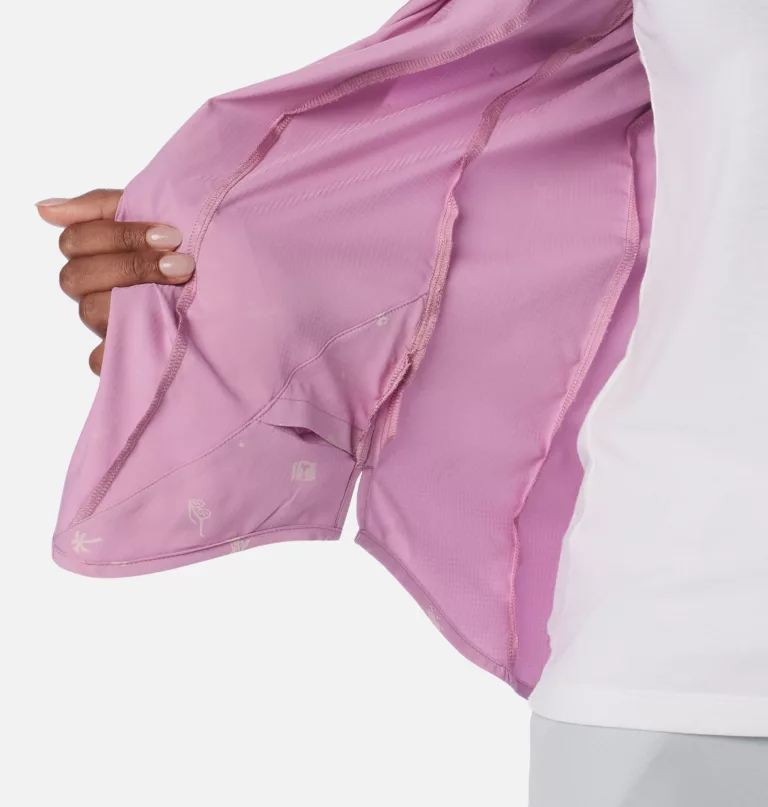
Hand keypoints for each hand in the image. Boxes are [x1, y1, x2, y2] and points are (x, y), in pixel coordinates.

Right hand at [37, 189, 194, 374]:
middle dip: (132, 266)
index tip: (172, 236)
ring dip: (134, 299)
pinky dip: (119, 352)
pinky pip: (101, 360)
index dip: (122, 235)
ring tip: (181, 289)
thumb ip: (103, 206)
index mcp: (92, 252)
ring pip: (91, 311)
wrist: (232, 287)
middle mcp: (92, 288)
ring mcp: (104, 321)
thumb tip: (45, 207)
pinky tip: (149, 340)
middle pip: (77, 276)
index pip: (77, 240)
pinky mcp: (120, 353)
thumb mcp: (154, 214)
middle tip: (182, 264)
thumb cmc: (184, 248)